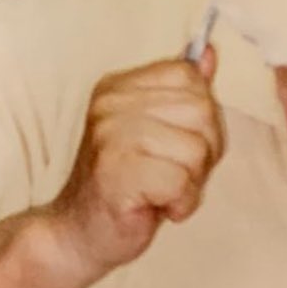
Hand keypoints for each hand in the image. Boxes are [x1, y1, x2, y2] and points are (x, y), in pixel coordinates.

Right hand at [50, 49, 224, 278]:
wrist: (78, 234)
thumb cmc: (125, 186)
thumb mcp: (156, 131)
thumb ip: (181, 93)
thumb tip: (209, 53)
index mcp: (119, 86)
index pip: (190, 77)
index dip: (202, 118)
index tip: (176, 146)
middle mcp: (111, 104)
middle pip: (202, 112)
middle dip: (203, 153)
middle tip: (171, 175)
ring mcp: (110, 136)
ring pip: (197, 149)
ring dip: (191, 182)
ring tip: (161, 191)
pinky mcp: (116, 173)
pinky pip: (182, 182)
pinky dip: (180, 204)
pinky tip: (156, 207)